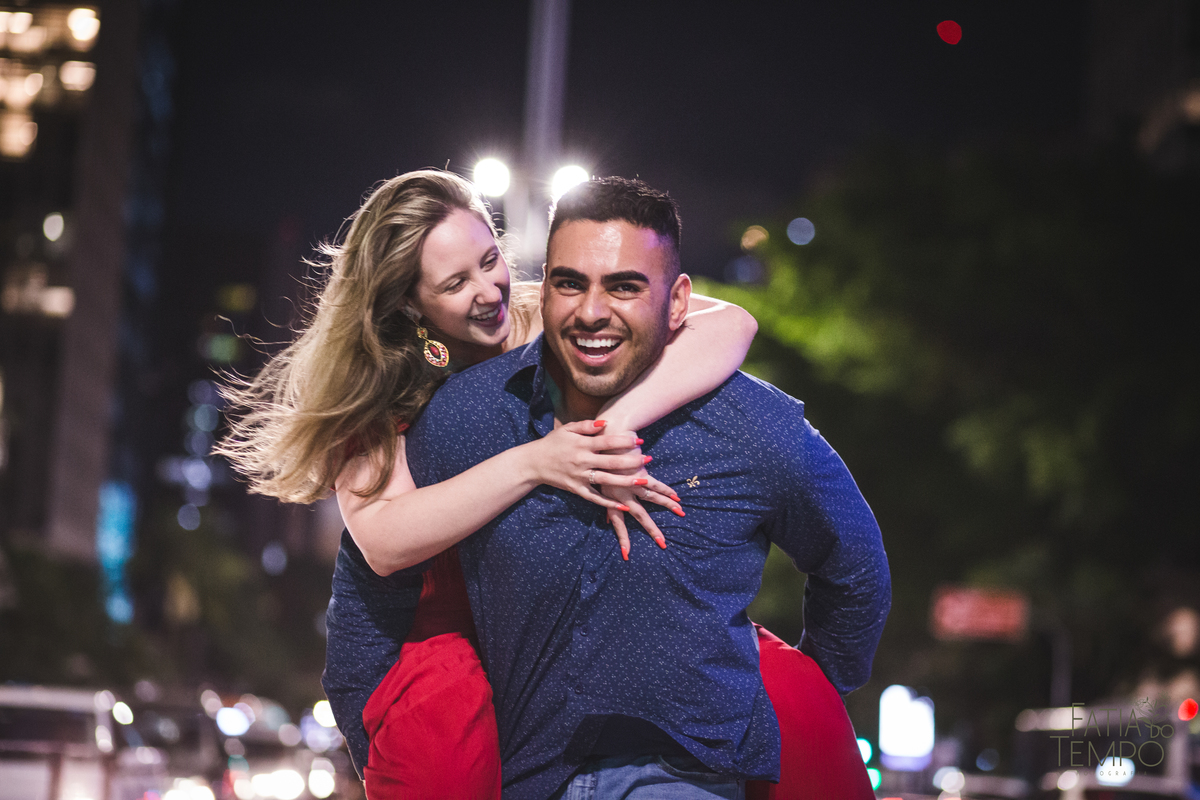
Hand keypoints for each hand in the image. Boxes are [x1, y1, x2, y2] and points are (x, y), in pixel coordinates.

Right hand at [529, 420, 657, 512]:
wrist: (533, 463)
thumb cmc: (553, 443)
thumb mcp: (567, 429)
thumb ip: (586, 426)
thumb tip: (605, 423)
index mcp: (581, 445)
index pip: (607, 442)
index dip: (624, 440)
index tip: (640, 440)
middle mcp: (582, 461)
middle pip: (611, 462)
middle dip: (631, 461)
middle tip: (648, 459)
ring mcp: (579, 477)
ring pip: (606, 481)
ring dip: (626, 481)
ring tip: (643, 481)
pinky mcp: (576, 489)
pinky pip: (595, 498)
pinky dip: (608, 503)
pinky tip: (623, 506)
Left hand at [600, 465, 683, 559]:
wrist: (606, 441)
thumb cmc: (602, 462)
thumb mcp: (599, 484)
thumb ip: (605, 504)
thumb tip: (606, 520)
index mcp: (610, 498)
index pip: (617, 523)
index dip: (623, 539)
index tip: (627, 554)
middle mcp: (621, 494)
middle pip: (640, 515)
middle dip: (652, 529)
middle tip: (663, 543)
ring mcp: (632, 484)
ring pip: (653, 498)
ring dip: (667, 506)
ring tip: (680, 513)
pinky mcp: (641, 473)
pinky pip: (657, 484)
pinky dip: (667, 490)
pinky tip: (677, 496)